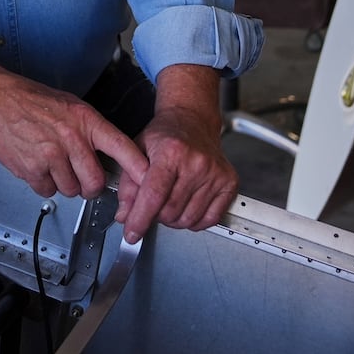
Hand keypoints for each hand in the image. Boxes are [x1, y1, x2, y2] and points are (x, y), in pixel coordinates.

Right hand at [0, 48, 148, 198]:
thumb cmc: (30, 99)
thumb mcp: (70, 105)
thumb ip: (90, 130)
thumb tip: (110, 153)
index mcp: (85, 120)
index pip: (122, 147)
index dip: (138, 169)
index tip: (150, 180)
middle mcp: (71, 138)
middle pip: (95, 182)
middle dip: (90, 186)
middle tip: (82, 177)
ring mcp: (51, 156)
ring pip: (71, 190)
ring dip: (64, 183)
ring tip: (53, 162)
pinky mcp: (32, 170)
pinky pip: (48, 191)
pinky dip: (44, 184)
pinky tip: (38, 165)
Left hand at [115, 64, 236, 242]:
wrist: (193, 120)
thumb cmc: (166, 135)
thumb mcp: (137, 151)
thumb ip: (128, 185)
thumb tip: (124, 215)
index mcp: (172, 151)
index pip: (154, 195)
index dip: (140, 219)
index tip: (132, 233)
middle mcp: (197, 162)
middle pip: (170, 211)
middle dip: (155, 216)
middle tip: (153, 203)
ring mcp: (216, 173)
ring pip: (188, 219)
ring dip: (174, 219)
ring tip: (170, 201)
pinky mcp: (229, 182)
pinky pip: (210, 219)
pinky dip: (195, 221)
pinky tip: (187, 206)